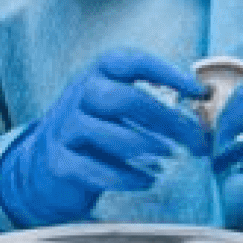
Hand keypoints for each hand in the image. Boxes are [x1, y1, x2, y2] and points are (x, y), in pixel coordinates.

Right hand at [0, 49, 207, 227]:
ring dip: (146, 146)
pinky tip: (147, 180)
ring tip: (170, 157)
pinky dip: (126, 177)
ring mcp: (65, 129)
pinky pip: (94, 169)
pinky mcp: (59, 162)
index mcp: (97, 74)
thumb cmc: (92, 133)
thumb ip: (149, 102)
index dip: (167, 72)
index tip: (198, 91)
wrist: (42, 165)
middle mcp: (78, 95)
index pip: (131, 62)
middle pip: (123, 98)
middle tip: (195, 140)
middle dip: (165, 120)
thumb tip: (200, 111)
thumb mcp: (114, 107)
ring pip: (107, 133)